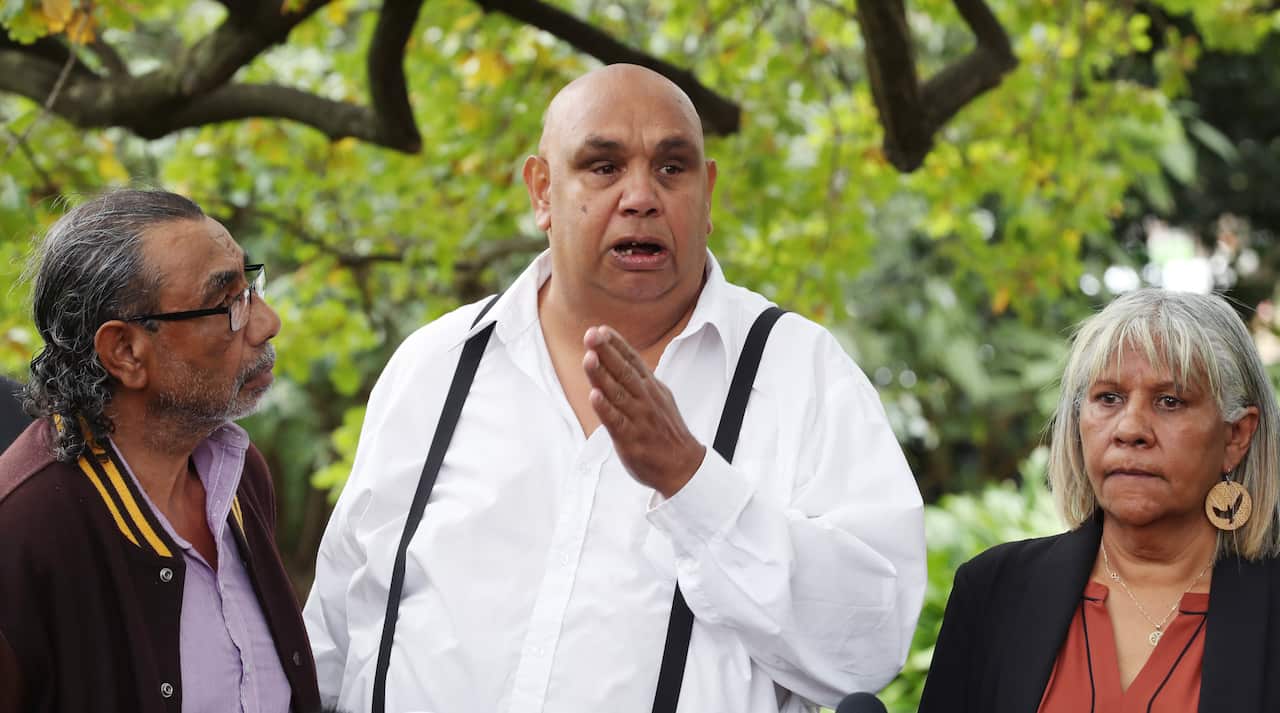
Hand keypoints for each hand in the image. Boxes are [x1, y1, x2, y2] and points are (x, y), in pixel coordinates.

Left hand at [582, 325, 705, 496]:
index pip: (632, 361)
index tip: (602, 329)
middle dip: (607, 352)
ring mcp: (638, 419)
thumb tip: (621, 356)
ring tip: (589, 358)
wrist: (683, 466)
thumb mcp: (659, 397)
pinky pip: (616, 422)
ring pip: (618, 393)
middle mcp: (645, 399)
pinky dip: (605, 409)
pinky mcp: (630, 439)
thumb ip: (640, 378)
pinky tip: (594, 396)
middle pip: (624, 371)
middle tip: (592, 335)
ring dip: (602, 375)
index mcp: (651, 387)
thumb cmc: (666, 431)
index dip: (616, 344)